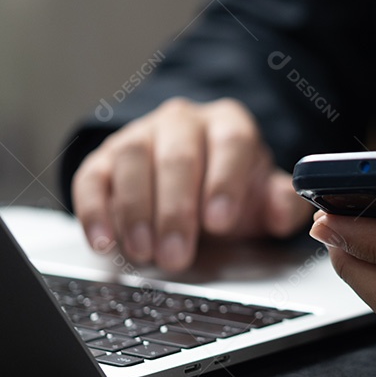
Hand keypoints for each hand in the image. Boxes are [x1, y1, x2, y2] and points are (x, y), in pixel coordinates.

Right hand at [72, 97, 312, 270]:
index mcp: (229, 124)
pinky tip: (104, 241)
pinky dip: (95, 210)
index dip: (225, 181)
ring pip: (133, 160)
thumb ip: (283, 204)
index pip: (231, 142)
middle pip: (178, 156)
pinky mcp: (104, 158)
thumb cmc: (230, 189)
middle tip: (177, 255)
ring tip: (145, 252)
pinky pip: (92, 177)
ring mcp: (140, 135)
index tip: (220, 221)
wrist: (192, 180)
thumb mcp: (263, 197)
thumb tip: (281, 212)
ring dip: (136, 211)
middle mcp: (183, 122)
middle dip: (176, 211)